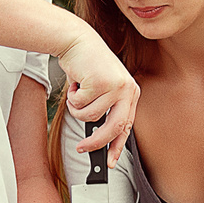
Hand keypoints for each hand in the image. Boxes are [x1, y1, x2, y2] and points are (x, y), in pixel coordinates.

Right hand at [56, 26, 136, 156]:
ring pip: (90, 116)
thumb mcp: (104, 88)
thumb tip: (102, 139)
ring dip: (77, 108)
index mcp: (131, 93)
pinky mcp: (100, 82)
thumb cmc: (88, 66)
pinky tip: (75, 83)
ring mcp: (115, 85)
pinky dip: (71, 97)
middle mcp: (127, 89)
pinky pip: (79, 104)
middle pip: (113, 128)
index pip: (126, 127)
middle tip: (81, 148)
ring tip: (77, 93)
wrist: (77, 41)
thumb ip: (107, 109)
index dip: (117, 147)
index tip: (110, 162)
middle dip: (96, 142)